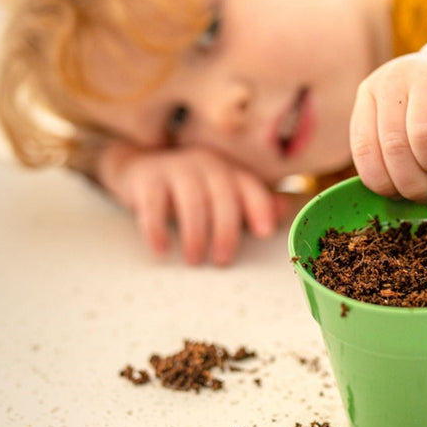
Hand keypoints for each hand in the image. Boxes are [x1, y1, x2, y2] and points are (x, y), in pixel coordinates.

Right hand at [97, 143, 280, 265]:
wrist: (142, 167)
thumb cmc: (192, 187)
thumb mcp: (223, 191)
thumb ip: (252, 203)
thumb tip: (284, 209)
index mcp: (229, 171)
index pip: (251, 187)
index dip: (260, 208)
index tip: (265, 233)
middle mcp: (207, 166)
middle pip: (223, 197)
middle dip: (226, 231)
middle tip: (223, 260)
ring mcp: (176, 169)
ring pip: (191, 202)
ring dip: (195, 235)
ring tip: (195, 260)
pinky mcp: (148, 179)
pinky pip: (154, 205)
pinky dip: (157, 229)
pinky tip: (162, 249)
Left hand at [349, 49, 426, 202]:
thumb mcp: (399, 121)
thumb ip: (386, 148)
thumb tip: (391, 194)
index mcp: (370, 93)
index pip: (364, 147)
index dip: (381, 181)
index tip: (397, 196)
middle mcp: (394, 78)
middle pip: (395, 146)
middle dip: (411, 181)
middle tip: (425, 191)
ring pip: (424, 135)